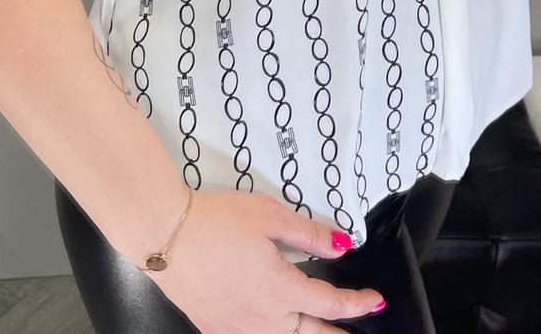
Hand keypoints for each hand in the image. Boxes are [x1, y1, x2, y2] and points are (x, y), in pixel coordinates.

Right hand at [148, 188, 384, 333]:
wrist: (165, 234)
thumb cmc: (218, 220)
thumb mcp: (272, 217)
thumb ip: (310, 235)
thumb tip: (342, 247)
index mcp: (278, 289)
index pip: (328, 304)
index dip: (356, 305)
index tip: (375, 302)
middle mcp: (259, 317)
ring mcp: (235, 327)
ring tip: (323, 331)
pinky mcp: (214, 327)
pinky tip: (280, 328)